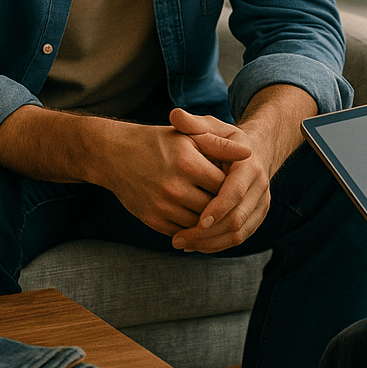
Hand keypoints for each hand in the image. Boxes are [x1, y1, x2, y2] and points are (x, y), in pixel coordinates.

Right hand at [97, 115, 251, 236]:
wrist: (116, 155)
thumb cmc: (158, 142)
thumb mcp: (189, 136)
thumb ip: (220, 146)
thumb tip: (250, 154)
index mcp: (187, 163)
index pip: (224, 184)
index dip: (232, 183)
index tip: (233, 179)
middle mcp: (174, 186)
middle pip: (213, 206)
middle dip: (222, 203)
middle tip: (228, 197)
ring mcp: (161, 206)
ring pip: (199, 223)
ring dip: (209, 218)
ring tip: (213, 207)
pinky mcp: (151, 219)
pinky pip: (181, 230)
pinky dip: (191, 227)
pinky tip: (195, 216)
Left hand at [168, 107, 271, 253]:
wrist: (252, 151)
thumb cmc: (224, 139)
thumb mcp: (210, 128)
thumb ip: (192, 125)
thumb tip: (174, 115)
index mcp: (249, 165)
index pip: (235, 193)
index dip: (217, 209)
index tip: (196, 222)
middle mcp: (260, 186)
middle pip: (237, 218)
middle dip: (208, 233)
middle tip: (180, 239)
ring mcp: (261, 203)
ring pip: (239, 233)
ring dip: (211, 243)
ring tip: (183, 244)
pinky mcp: (257, 216)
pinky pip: (240, 237)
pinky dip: (218, 245)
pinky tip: (196, 245)